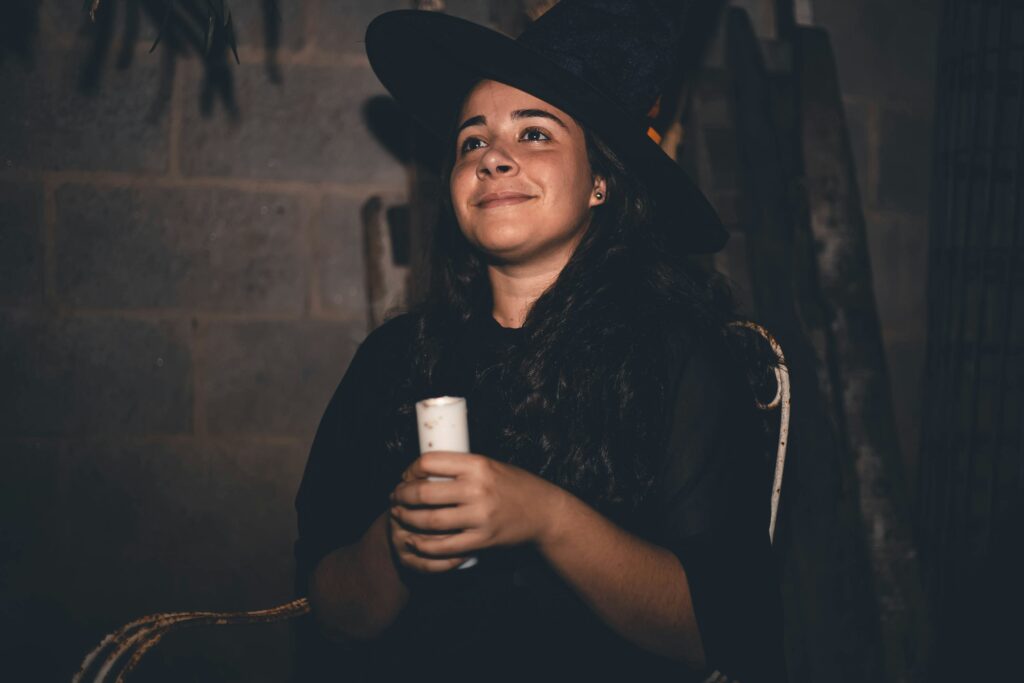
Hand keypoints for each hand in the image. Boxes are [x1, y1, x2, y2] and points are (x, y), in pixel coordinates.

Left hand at [388, 451, 563, 573]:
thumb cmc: (516, 485)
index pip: (430, 462)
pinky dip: (424, 545)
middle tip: (395, 497)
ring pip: (429, 521)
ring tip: (400, 515)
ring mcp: (479, 516)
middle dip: (402, 495)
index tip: (406, 476)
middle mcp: (477, 489)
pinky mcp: (482, 540)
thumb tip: (426, 470)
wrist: (544, 512)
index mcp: (478, 464)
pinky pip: (444, 546)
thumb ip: (463, 468)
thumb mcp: (491, 466)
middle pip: (424, 493)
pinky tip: (414, 540)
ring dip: (408, 519)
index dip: (411, 470)